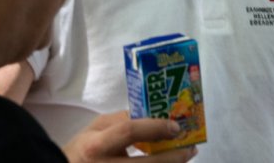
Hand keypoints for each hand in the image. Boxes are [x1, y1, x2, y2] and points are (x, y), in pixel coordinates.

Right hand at [63, 111, 197, 162]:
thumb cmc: (83, 150)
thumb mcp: (95, 128)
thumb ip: (120, 120)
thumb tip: (150, 115)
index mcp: (97, 145)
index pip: (129, 132)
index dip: (155, 128)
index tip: (175, 126)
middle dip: (174, 157)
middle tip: (190, 148)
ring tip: (184, 157)